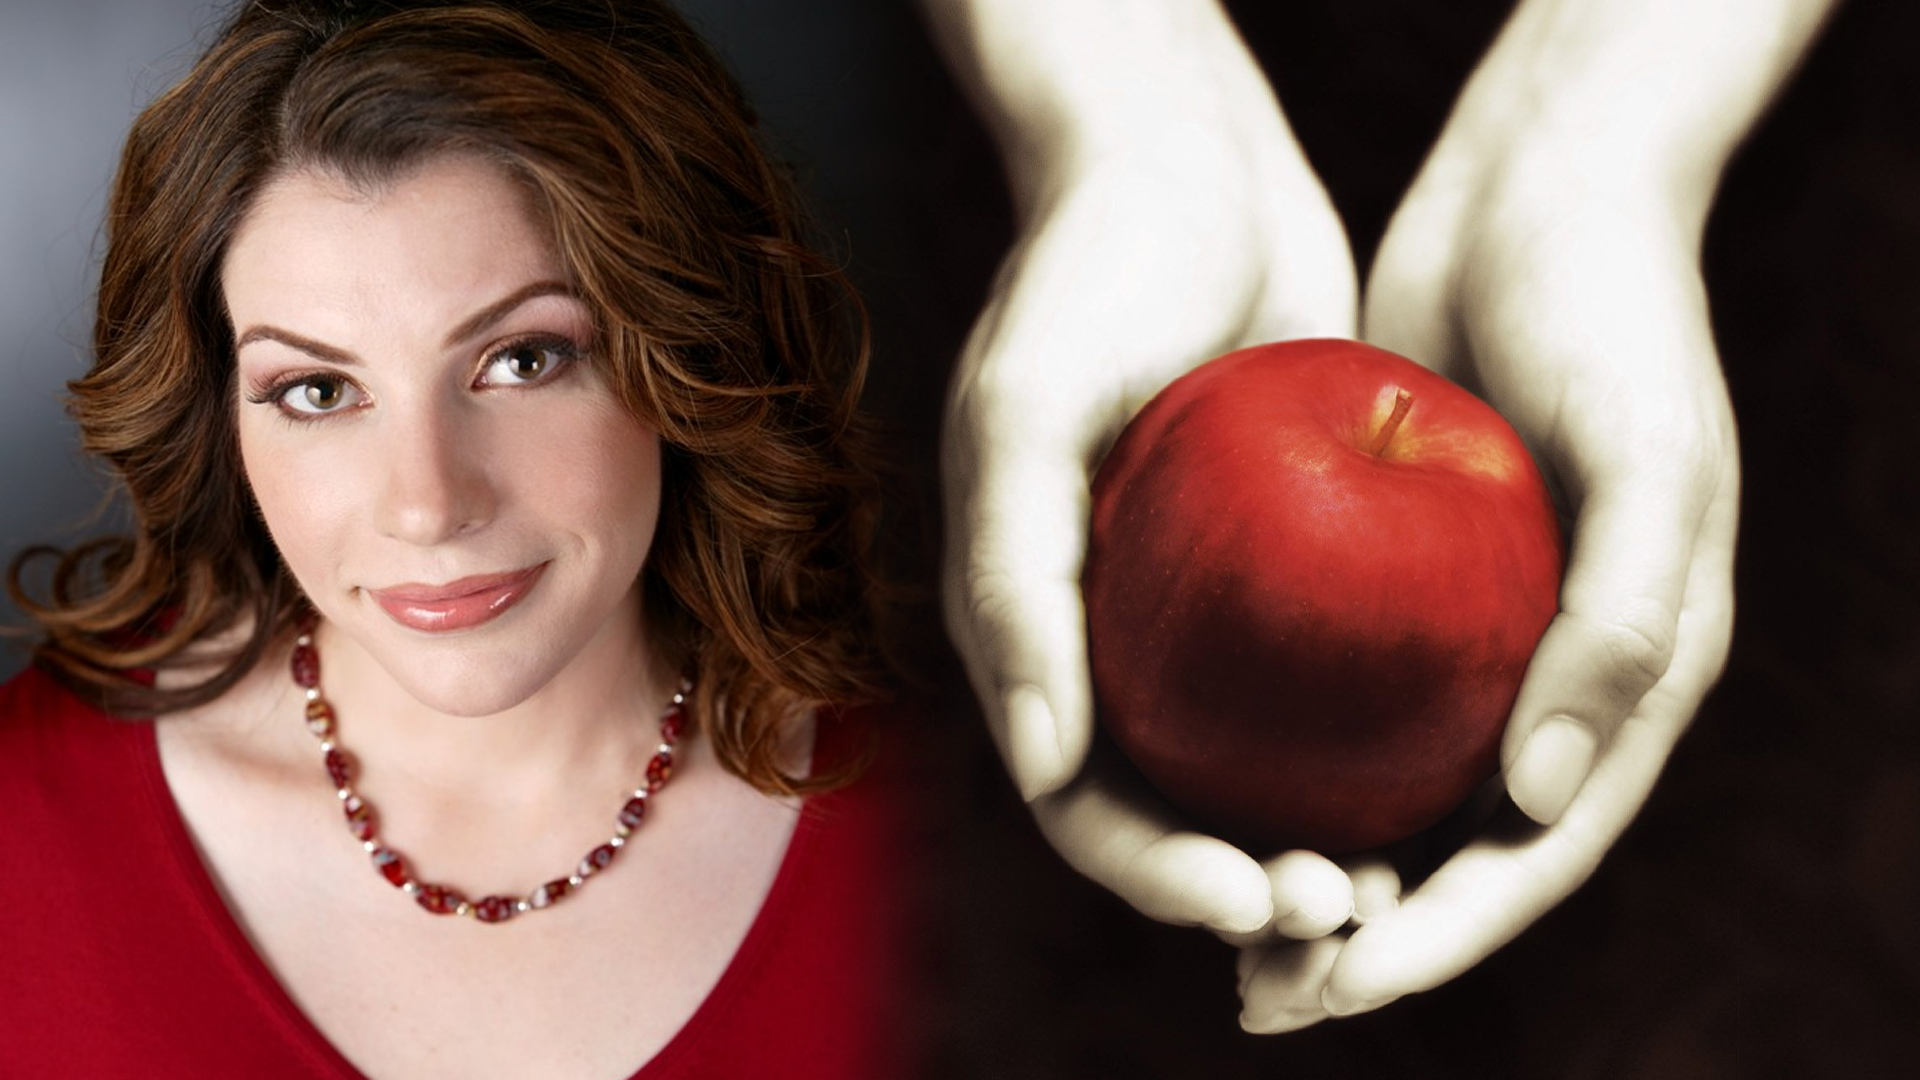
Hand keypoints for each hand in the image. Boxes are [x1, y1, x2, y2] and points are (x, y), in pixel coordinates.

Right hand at [936, 3, 1360, 935]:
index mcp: (1028, 628)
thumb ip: (1011, 581)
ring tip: (1399, 877)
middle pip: (1172, 808)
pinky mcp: (1277, 572)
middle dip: (1246, 884)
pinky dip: (1362, 746)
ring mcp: (1194, 610)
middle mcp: (1108, 640)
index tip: (1256, 895)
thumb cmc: (1089, 274)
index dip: (1155, 871)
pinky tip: (1440, 770)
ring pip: (1252, 769)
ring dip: (1311, 839)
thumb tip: (1042, 764)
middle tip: (1348, 903)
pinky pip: (1318, 685)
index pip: (1080, 797)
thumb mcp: (1031, 411)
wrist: (1189, 164)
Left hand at [1238, 137, 1740, 1031]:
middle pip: (1448, 853)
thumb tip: (1535, 802)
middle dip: (1359, 939)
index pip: (1533, 856)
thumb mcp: (1653, 463)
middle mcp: (1545, 680)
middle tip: (1253, 993)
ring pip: (1378, 792)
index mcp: (1632, 687)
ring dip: (1303, 867)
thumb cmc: (1616, 320)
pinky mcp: (1388, 585)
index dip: (1444, 937)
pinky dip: (1272, 757)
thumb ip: (1618, 629)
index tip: (1341, 982)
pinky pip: (1326, 697)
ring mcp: (1464, 637)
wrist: (1534, 200)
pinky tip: (1191, 787)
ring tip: (1212, 927)